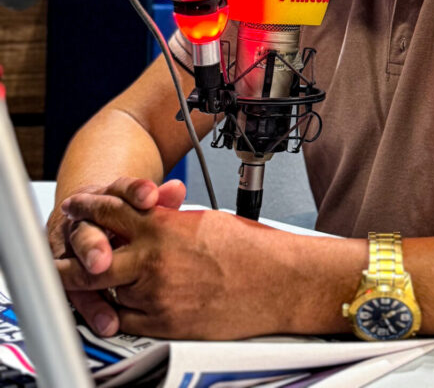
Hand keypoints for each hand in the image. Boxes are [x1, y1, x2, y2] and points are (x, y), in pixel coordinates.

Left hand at [54, 193, 296, 338]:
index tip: (77, 206)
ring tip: (89, 283)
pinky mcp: (166, 326)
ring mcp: (157, 297)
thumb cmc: (251, 249)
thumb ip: (166, 220)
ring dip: (98, 287)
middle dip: (69, 259)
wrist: (279, 281)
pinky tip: (119, 306)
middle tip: (56, 258)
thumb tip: (146, 219)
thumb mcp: (202, 219)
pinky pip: (127, 321)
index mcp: (162, 228)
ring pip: (108, 293)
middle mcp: (154, 262)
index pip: (110, 212)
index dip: (87, 207)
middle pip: (92, 261)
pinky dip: (120, 312)